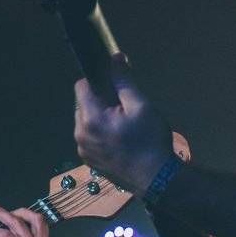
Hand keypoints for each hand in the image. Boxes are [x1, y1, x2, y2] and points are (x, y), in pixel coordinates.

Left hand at [73, 53, 174, 195]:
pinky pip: (89, 137)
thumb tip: (115, 57)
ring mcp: (82, 150)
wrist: (156, 179)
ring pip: (85, 121)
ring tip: (123, 124)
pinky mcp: (89, 161)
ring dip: (99, 116)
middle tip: (123, 106)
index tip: (113, 83)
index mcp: (90, 118)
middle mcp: (80, 134)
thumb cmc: (149, 140)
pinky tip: (119, 138)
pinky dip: (100, 132)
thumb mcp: (141, 106)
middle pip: (82, 104)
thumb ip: (123, 81)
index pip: (81, 86)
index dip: (96, 79)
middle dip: (99, 99)